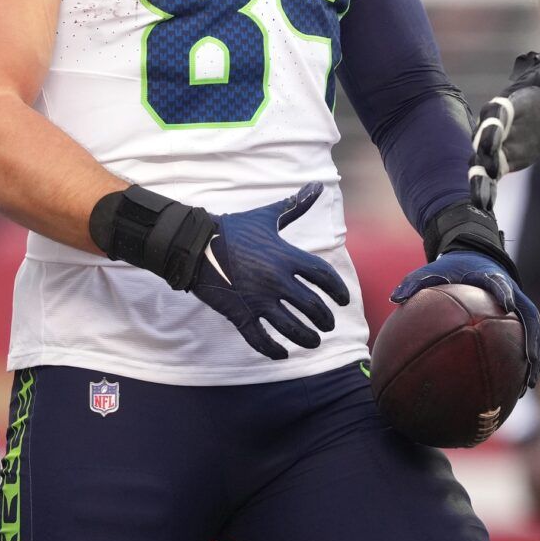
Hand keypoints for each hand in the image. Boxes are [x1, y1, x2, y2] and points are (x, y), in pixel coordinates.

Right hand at [192, 183, 351, 358]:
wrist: (196, 245)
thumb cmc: (234, 229)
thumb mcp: (266, 216)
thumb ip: (294, 206)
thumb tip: (317, 187)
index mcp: (285, 257)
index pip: (324, 277)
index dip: (338, 290)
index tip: (343, 300)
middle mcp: (276, 280)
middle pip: (313, 307)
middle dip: (325, 319)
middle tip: (328, 324)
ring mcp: (258, 300)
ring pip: (292, 328)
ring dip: (307, 338)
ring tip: (314, 341)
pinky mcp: (240, 314)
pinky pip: (261, 339)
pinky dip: (274, 350)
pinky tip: (283, 353)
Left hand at [391, 247, 539, 388]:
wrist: (473, 256)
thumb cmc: (452, 267)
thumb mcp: (433, 270)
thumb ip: (415, 282)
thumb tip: (394, 299)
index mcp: (490, 277)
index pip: (500, 284)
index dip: (505, 293)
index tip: (507, 306)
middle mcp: (510, 291)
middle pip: (528, 313)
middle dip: (532, 336)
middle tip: (530, 359)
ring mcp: (517, 303)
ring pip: (532, 330)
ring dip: (534, 354)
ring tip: (529, 383)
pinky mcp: (517, 315)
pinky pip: (525, 337)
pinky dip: (525, 359)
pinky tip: (519, 385)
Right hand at [470, 51, 539, 210]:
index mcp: (506, 104)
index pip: (495, 116)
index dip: (491, 131)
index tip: (489, 146)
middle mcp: (496, 124)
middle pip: (483, 141)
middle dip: (482, 160)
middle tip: (485, 176)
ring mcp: (499, 142)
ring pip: (482, 161)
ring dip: (480, 181)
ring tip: (482, 201)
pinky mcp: (506, 158)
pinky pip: (492, 174)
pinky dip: (487, 189)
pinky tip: (485, 206)